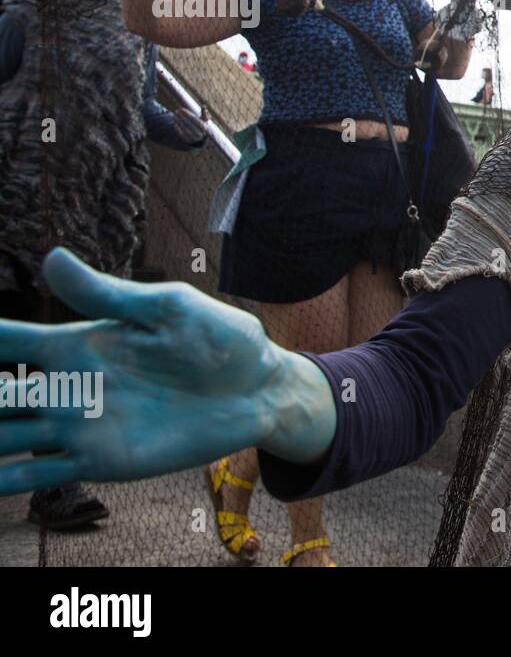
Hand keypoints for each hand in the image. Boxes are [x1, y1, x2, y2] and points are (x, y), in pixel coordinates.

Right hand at [0, 248, 329, 495]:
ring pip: (3, 436)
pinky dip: (1, 480)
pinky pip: (37, 476)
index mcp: (78, 342)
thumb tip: (50, 259)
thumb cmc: (217, 339)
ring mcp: (78, 426)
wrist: (257, 389)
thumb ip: (108, 295)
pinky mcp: (99, 461)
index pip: (5, 338)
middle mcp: (68, 385)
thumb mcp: (167, 309)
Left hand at [172, 107, 207, 147]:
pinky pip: (182, 135)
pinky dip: (177, 129)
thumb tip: (204, 106)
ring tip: (174, 116)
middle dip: (183, 118)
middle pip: (191, 125)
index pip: (196, 120)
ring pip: (186, 130)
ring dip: (179, 122)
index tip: (182, 109)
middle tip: (177, 112)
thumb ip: (204, 114)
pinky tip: (174, 123)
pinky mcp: (188, 141)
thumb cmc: (200, 125)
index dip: (188, 114)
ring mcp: (194, 138)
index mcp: (205, 128)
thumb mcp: (203, 120)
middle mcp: (200, 134)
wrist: (199, 137)